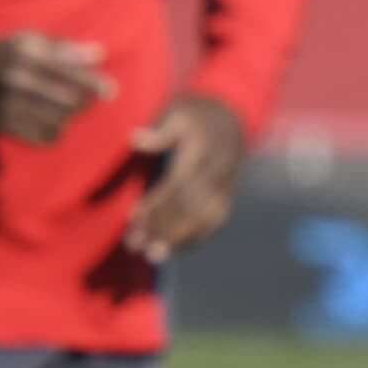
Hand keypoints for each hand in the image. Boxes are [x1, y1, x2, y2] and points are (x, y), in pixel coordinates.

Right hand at [0, 32, 109, 145]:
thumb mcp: (22, 42)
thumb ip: (61, 47)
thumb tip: (98, 54)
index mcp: (27, 54)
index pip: (73, 72)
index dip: (96, 85)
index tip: (110, 92)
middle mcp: (19, 78)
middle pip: (70, 100)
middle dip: (82, 103)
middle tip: (83, 102)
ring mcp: (9, 103)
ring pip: (58, 121)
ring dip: (67, 120)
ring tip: (63, 112)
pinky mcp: (1, 124)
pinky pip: (41, 138)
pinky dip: (52, 134)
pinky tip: (49, 125)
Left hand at [119, 95, 248, 263]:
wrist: (234, 113)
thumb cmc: (197, 112)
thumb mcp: (178, 111)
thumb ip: (159, 129)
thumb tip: (135, 140)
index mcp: (202, 155)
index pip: (177, 186)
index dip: (156, 204)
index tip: (133, 219)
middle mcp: (217, 175)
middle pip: (190, 209)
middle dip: (164, 230)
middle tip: (139, 249)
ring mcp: (225, 187)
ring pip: (203, 219)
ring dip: (179, 240)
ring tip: (154, 256)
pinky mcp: (228, 195)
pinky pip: (215, 222)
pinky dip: (196, 237)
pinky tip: (176, 249)